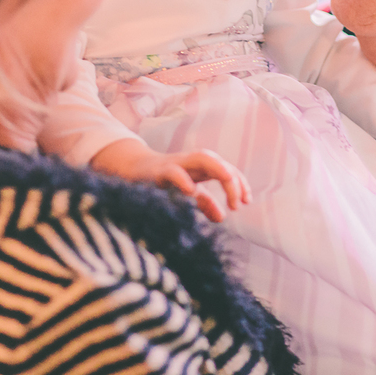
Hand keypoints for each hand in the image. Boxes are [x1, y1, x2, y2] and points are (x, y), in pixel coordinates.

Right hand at [90, 139, 251, 222]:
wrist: (129, 172)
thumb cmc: (162, 182)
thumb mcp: (186, 193)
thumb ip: (204, 203)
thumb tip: (222, 217)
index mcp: (200, 168)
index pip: (226, 170)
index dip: (239, 184)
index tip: (246, 202)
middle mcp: (190, 162)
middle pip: (217, 162)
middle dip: (232, 178)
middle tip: (239, 203)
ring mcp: (175, 164)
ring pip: (201, 158)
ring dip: (218, 168)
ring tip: (228, 180)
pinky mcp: (157, 171)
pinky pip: (172, 172)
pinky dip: (182, 179)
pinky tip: (190, 190)